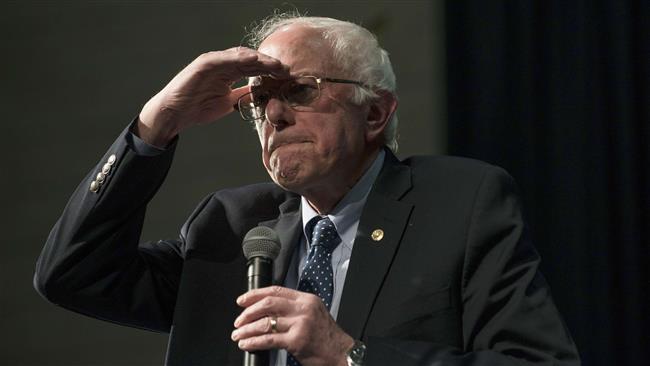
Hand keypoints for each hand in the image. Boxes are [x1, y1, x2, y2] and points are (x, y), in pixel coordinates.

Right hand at [137, 47, 288, 145]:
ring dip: (258, 59)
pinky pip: (223, 58)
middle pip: (250, 59)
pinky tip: (252, 60)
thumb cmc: (198, 107)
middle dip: (268, 63)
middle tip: (285, 69)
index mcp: (229, 72)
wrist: (175, 114)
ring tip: (274, 64)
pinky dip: (237, 58)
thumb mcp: (228, 102)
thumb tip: (261, 95)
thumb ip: (243, 95)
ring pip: (239, 56)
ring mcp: (213, 62)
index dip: (270, 70)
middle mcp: (223, 64)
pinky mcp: (203, 64)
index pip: (254, 68)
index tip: (286, 76)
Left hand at [232, 286, 354, 365]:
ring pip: (265, 322)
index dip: (255, 294)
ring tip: (238, 335)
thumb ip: (294, 308)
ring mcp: (300, 324)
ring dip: (247, 329)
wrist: (340, 353)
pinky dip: (253, 342)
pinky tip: (247, 344)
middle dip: (248, 312)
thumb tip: (266, 309)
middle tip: (238, 321)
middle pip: (268, 304)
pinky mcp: (296, 340)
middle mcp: (303, 309)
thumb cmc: (326, 337)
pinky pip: (268, 339)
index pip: (276, 290)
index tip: (242, 300)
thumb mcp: (313, 314)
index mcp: (306, 299)